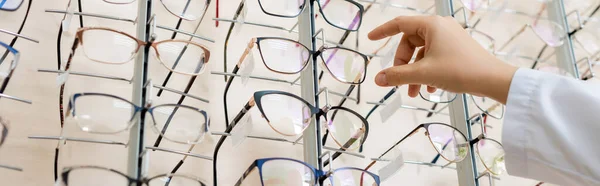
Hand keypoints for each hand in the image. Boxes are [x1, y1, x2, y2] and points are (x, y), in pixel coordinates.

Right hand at [370, 16, 517, 103]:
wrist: (492, 80)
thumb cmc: (460, 70)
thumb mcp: (423, 73)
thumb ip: (397, 76)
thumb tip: (378, 79)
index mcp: (431, 25)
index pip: (399, 24)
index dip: (383, 31)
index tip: (371, 39)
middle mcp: (440, 27)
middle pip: (410, 43)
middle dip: (403, 64)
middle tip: (399, 81)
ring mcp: (449, 38)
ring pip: (421, 54)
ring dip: (414, 73)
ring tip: (414, 92)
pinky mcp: (456, 49)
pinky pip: (434, 58)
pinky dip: (427, 72)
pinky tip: (429, 89)